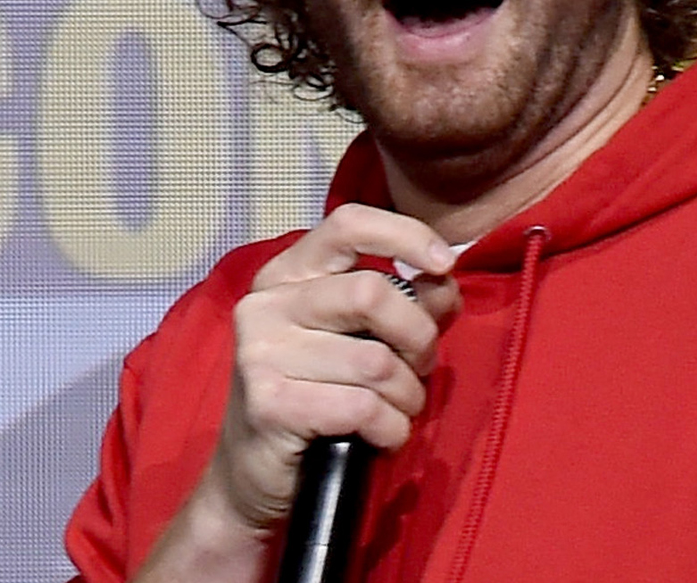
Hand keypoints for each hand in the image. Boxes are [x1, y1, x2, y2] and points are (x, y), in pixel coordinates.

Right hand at [211, 204, 460, 533]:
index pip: (349, 224)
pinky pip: (362, 407)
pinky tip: (381, 436)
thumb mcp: (360, 339)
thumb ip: (407, 304)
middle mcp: (267, 304)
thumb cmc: (317, 397)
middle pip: (371, 293)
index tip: (444, 264)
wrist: (253, 473)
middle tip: (419, 368)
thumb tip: (443, 281)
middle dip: (418, 337)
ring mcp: (261, 353)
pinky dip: (390, 428)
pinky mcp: (268, 403)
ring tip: (397, 411)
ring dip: (407, 396)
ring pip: (375, 362)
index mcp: (288, 274)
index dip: (406, 235)